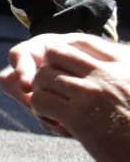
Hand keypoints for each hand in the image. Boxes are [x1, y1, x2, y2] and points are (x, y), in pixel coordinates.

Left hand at [0, 34, 129, 161]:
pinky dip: (39, 108)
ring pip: (43, 75)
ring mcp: (92, 94)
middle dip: (47, 68)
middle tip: (51, 88)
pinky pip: (41, 100)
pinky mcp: (80, 117)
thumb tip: (92, 75)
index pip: (81, 42)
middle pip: (56, 52)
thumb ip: (116, 79)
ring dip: (40, 89)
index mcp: (124, 66)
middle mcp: (107, 75)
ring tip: (50, 105)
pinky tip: (53, 119)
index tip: (61, 69)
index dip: (63, 53)